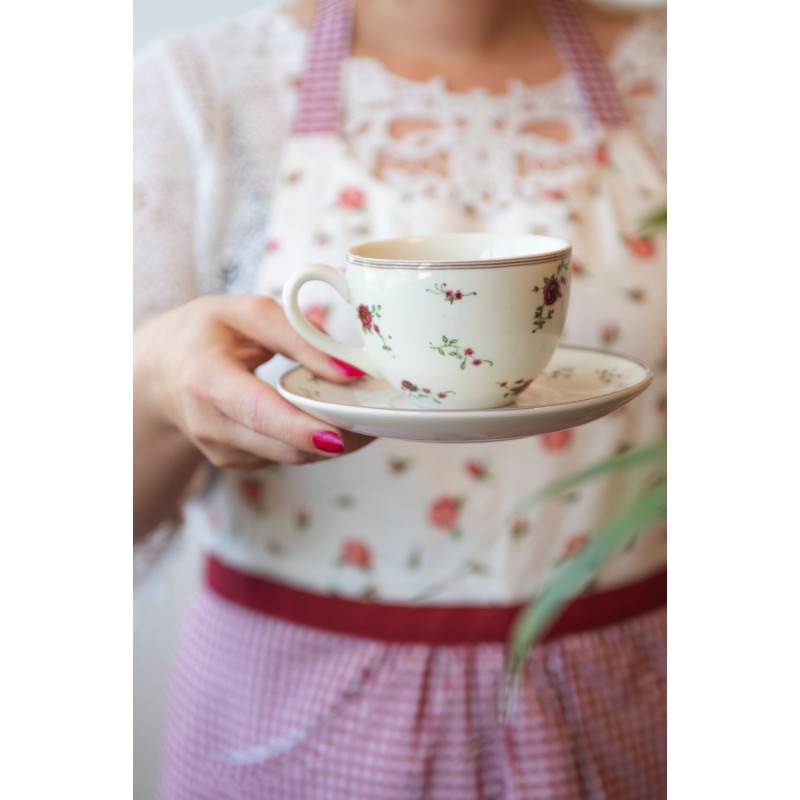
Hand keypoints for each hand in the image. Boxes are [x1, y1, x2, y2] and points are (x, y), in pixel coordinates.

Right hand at [135, 295, 372, 469]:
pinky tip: (329, 419)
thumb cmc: (206, 333)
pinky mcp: (235, 463)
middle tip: (380, 416)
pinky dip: (314, 443)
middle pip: (284, 447)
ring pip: (292, 458)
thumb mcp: (248, 314)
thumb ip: (300, 336)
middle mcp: (209, 424)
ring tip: (364, 414)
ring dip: (333, 442)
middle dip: (338, 438)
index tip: (341, 435)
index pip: (258, 411)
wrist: (161, 370)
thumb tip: (350, 370)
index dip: (300, 428)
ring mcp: (221, 450)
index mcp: (206, 380)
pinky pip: (286, 459)